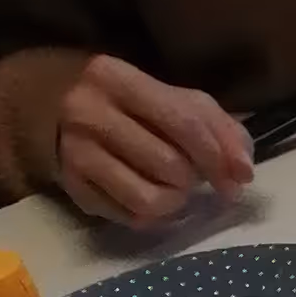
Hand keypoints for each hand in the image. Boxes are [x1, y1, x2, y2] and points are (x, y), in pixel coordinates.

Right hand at [52, 59, 250, 229]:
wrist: (51, 110)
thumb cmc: (127, 105)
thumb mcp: (168, 97)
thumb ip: (214, 124)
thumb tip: (243, 169)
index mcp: (115, 77)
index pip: (183, 122)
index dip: (219, 155)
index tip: (239, 176)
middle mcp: (88, 112)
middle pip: (171, 166)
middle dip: (193, 178)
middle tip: (190, 173)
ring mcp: (76, 153)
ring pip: (151, 200)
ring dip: (175, 201)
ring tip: (171, 186)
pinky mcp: (75, 189)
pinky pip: (132, 218)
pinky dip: (153, 215)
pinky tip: (148, 194)